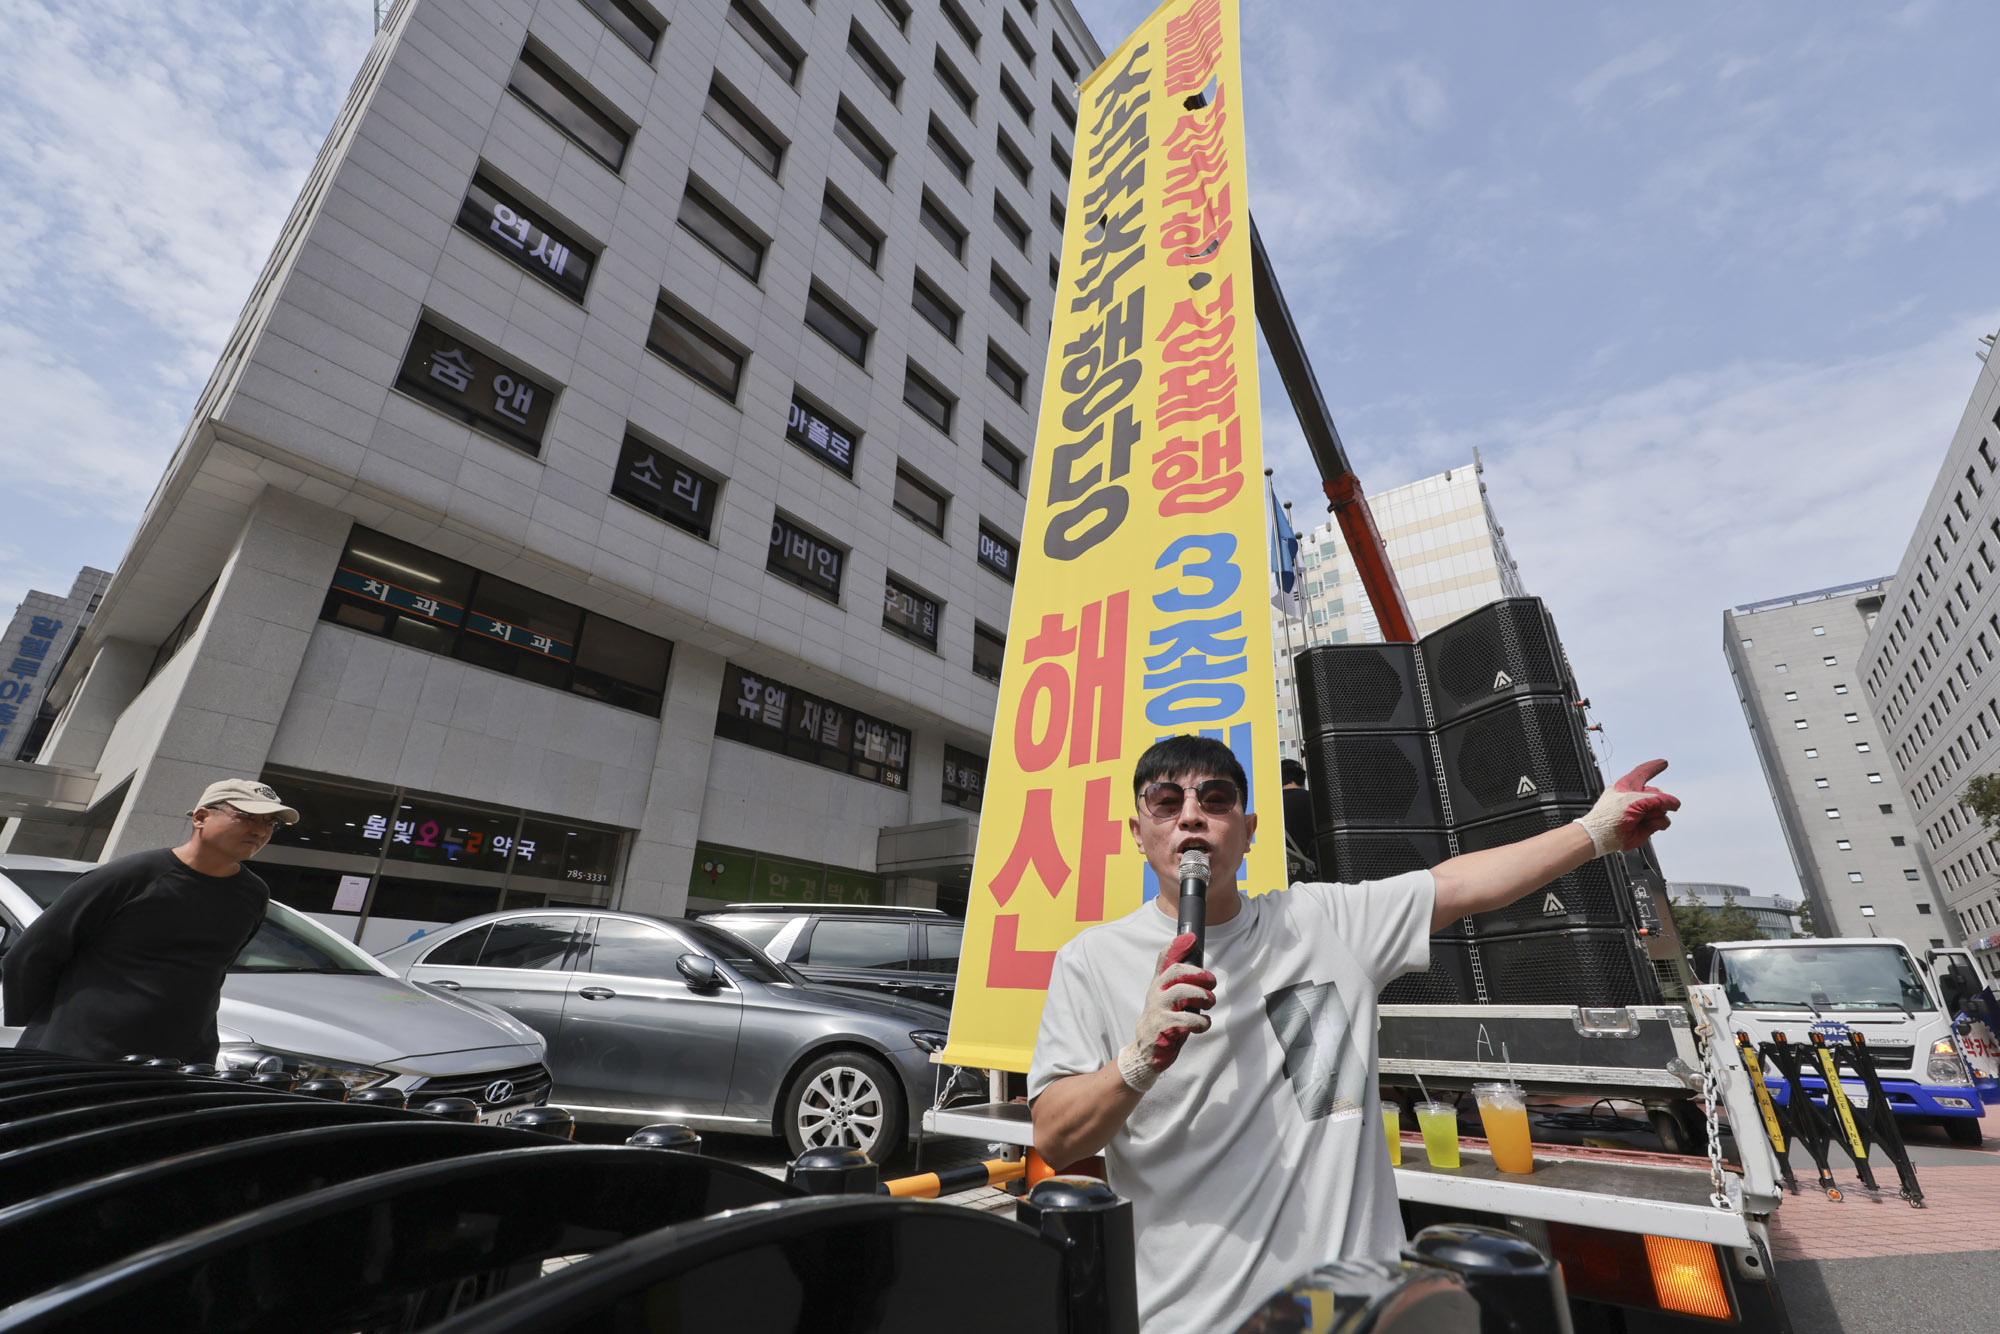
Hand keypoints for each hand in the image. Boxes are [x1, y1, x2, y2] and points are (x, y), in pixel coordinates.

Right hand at [1115, 932, 1216, 1093]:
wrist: (1146, 1051)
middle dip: (1199, 973)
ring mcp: (1158, 1010)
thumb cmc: (1164, 1020)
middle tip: (1212, 982)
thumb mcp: (1168, 998)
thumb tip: (1196, 964)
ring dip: (1202, 995)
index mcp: (1159, 984)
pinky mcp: (1163, 1027)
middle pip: (1176, 972)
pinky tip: (1203, 1024)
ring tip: (1210, 1002)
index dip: (1177, 947)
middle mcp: (1156, 993)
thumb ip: (1178, 982)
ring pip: (1182, 992)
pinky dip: (1201, 1022)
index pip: (1165, 960)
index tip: (1192, 938)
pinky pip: (1186, 1020)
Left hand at [1575, 759, 1679, 855]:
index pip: (1643, 772)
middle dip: (1658, 800)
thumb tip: (1673, 803)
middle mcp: (1634, 798)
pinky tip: (1649, 824)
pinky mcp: (1646, 824)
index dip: (1654, 767)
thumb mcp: (1635, 799)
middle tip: (1648, 807)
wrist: (1603, 836)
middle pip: (1657, 793)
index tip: (1663, 762)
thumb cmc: (1609, 816)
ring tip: (1644, 817)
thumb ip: (1657, 798)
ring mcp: (1641, 812)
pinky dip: (1659, 822)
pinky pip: (1662, 821)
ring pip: (1662, 807)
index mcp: (1626, 786)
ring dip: (1657, 812)